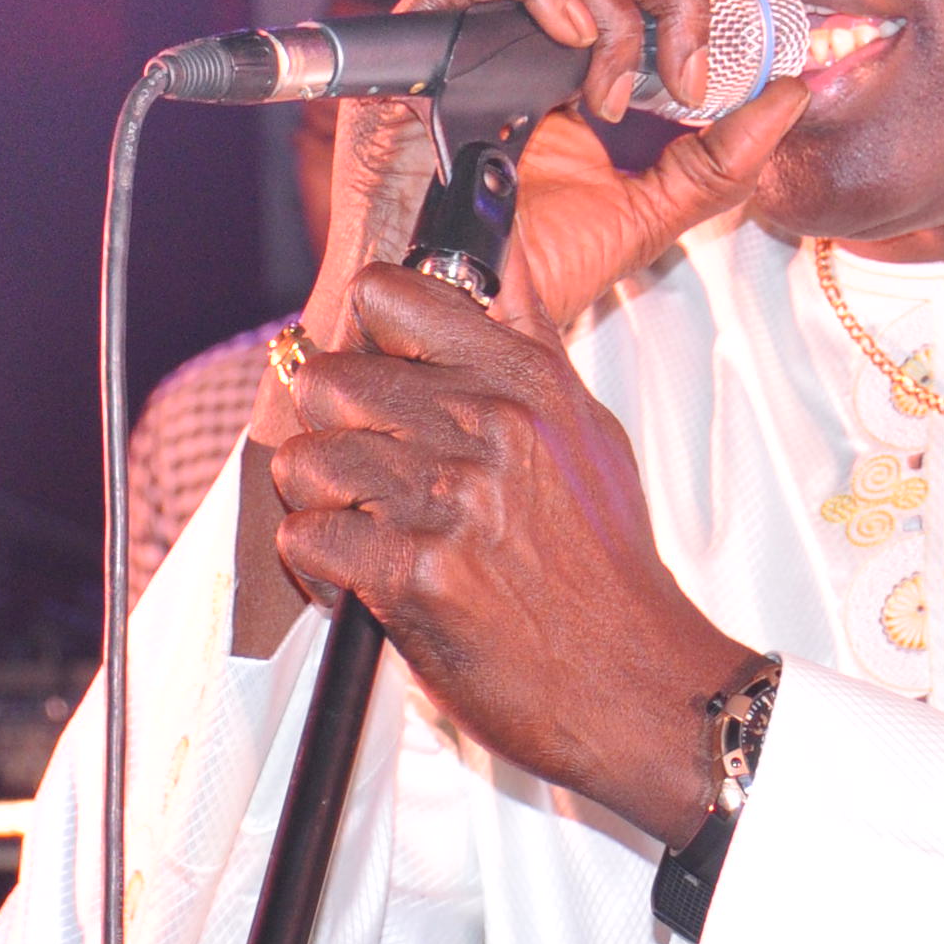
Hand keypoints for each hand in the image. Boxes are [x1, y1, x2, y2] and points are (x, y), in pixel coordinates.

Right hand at [237, 0, 807, 660]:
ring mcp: (466, 32)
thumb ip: (719, 163)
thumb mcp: (650, 214)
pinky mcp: (412, 48)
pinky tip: (573, 35)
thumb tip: (793, 94)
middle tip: (694, 62)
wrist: (457, 324)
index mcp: (568, 53)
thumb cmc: (531, 274)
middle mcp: (517, 29)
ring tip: (626, 82)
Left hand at [263, 265, 750, 838]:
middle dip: (331, 429)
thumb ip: (531, 343)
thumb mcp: (588, 432)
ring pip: (305, 459)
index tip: (378, 370)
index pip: (394, 296)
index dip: (367, 333)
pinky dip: (319, 564)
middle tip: (363, 469)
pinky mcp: (415, 574)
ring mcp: (450, 500)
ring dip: (320, 500)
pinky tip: (359, 577)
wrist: (638, 683)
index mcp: (524, 381)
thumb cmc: (608, 567)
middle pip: (328, 379)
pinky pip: (306, 536)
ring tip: (360, 526)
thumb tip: (504, 261)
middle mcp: (486, 427)